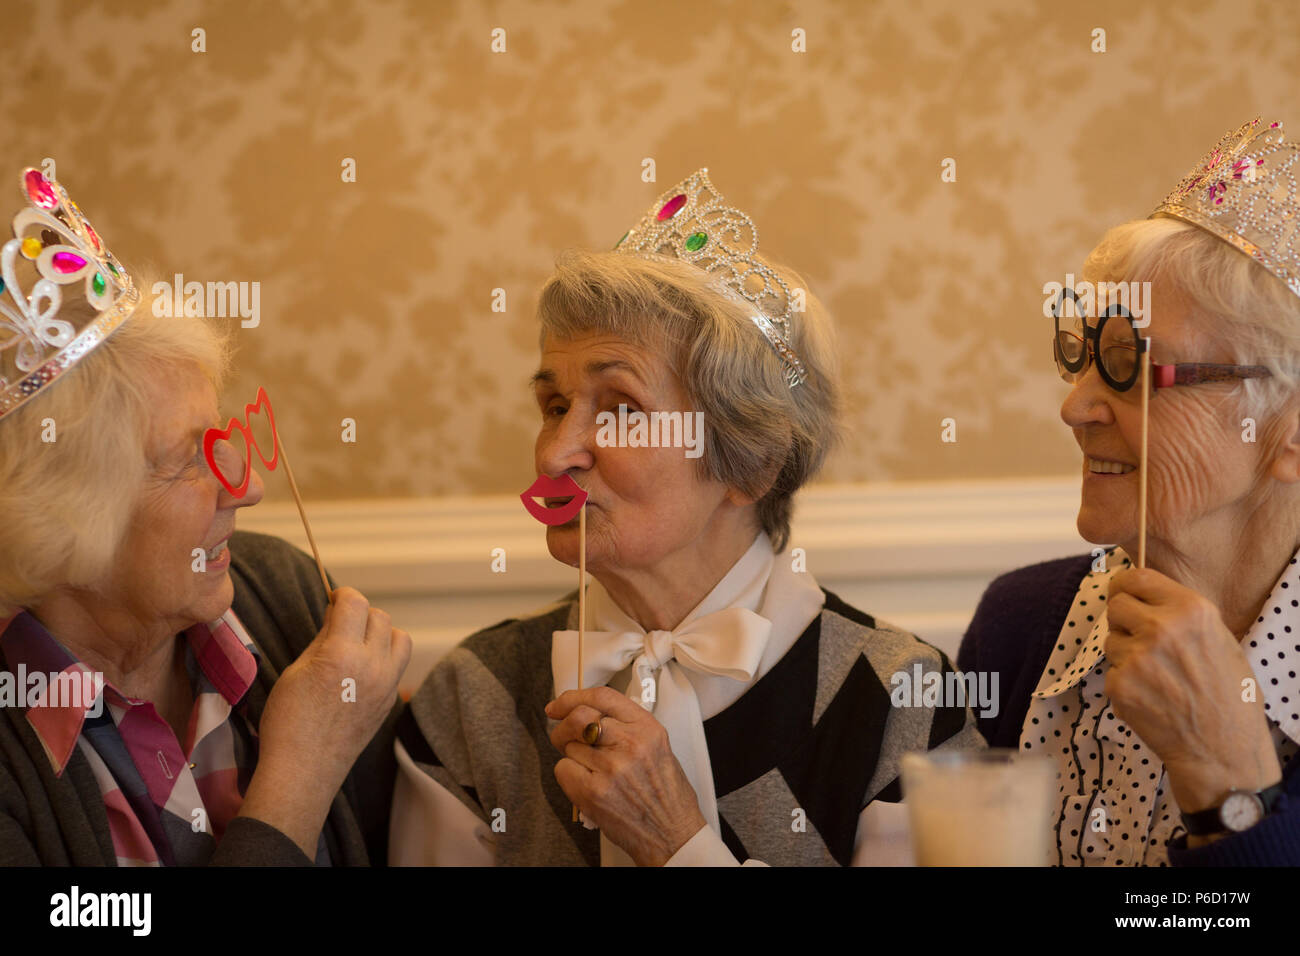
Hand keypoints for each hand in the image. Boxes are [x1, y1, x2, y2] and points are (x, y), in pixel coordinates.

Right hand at [240, 587, 411, 855]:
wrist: (304, 770)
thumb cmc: (288, 720)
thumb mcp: (296, 670)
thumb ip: (323, 639)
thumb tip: (336, 616)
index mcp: (342, 654)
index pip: (355, 603)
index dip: (342, 595)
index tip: (333, 601)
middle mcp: (372, 666)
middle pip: (381, 617)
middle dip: (360, 614)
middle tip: (341, 624)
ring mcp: (387, 685)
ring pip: (400, 638)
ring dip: (382, 634)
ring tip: (358, 644)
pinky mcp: (391, 700)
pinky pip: (398, 665)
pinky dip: (385, 657)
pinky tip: (362, 669)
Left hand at [546, 686, 706, 865]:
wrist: (673, 834)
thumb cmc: (667, 795)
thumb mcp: (658, 746)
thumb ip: (627, 726)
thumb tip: (590, 714)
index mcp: (647, 728)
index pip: (602, 697)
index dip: (574, 697)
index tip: (559, 704)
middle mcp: (630, 743)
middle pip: (579, 717)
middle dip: (564, 726)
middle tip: (566, 737)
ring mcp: (610, 768)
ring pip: (569, 746)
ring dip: (573, 757)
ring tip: (593, 772)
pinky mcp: (593, 792)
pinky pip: (563, 769)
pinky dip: (569, 775)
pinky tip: (587, 784)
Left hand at [1105, 568, 1280, 819]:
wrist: (1222, 749)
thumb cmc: (1227, 695)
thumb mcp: (1219, 639)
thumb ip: (1180, 612)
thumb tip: (1144, 592)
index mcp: (1190, 610)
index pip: (1136, 577)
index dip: (1125, 585)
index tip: (1123, 592)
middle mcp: (1161, 629)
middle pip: (1115, 605)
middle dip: (1123, 620)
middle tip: (1141, 640)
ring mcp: (1136, 657)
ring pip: (1110, 640)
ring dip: (1124, 653)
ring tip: (1156, 676)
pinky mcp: (1119, 684)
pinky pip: (1110, 670)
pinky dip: (1124, 682)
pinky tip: (1150, 696)